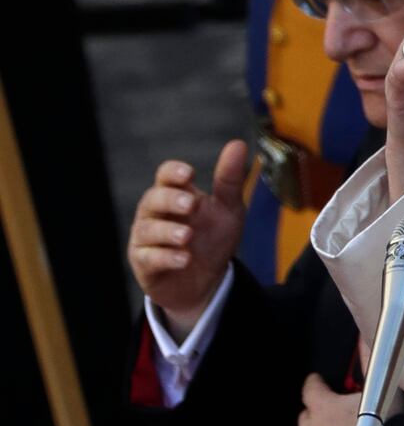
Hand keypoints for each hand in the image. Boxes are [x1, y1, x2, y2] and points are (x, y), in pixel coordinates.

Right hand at [128, 140, 249, 337]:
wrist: (207, 282)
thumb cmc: (213, 239)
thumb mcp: (228, 209)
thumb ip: (229, 180)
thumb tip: (238, 144)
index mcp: (174, 194)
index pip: (165, 175)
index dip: (173, 172)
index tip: (189, 173)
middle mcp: (155, 214)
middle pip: (152, 199)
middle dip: (170, 200)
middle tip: (191, 204)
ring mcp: (146, 239)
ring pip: (147, 229)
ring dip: (167, 231)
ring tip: (187, 236)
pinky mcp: (144, 264)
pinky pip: (148, 258)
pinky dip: (166, 258)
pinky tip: (184, 259)